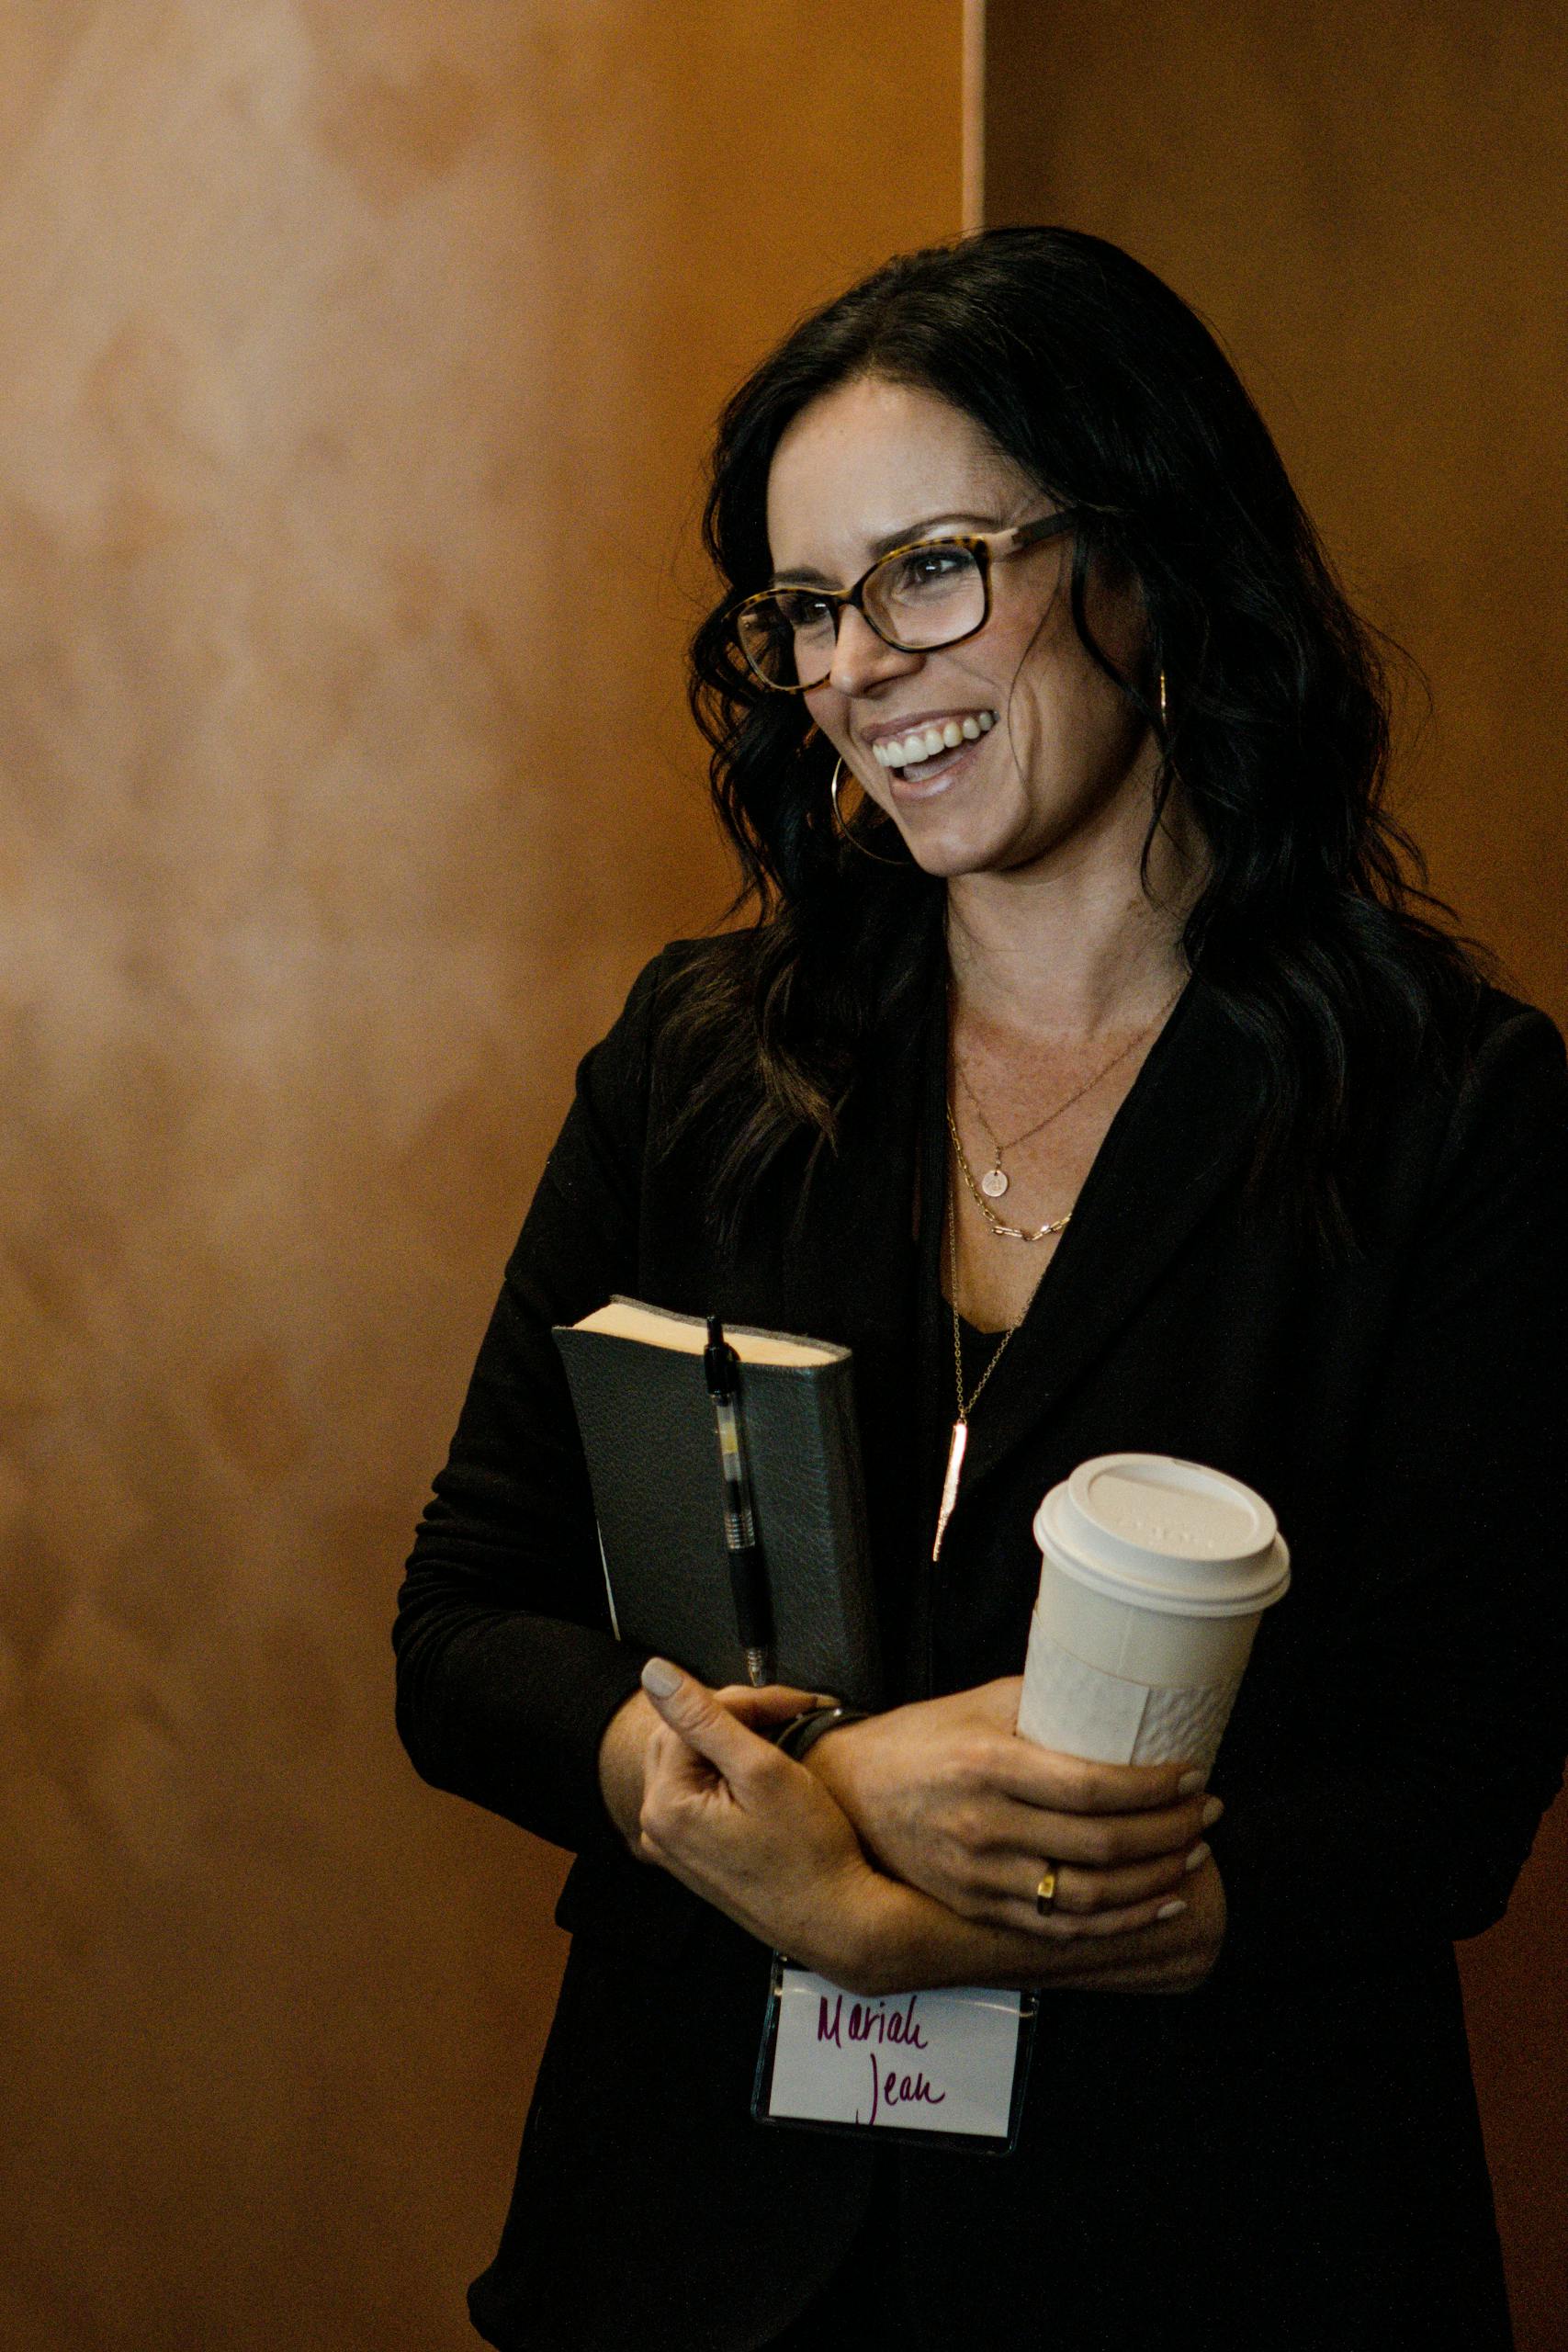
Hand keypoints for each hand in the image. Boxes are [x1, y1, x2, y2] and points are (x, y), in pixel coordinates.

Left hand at [597, 1674, 817, 1851]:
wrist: (836, 1921)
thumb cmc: (810, 1856)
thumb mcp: (761, 1771)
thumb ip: (704, 1716)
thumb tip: (655, 1673)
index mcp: (665, 1807)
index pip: (691, 1718)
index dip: (747, 1702)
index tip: (793, 1702)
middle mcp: (658, 1830)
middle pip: (683, 1739)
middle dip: (736, 1717)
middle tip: (789, 1713)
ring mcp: (674, 1847)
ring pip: (693, 1764)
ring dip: (733, 1741)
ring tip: (782, 1737)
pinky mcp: (694, 1856)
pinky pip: (701, 1795)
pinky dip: (729, 1774)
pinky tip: (764, 1773)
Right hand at [803, 1676, 1219, 1938]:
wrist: (848, 1793)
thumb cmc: (919, 1739)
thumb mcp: (977, 1705)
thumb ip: (1044, 1703)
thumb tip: (1117, 1697)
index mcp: (987, 1765)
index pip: (1091, 1786)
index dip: (1152, 1788)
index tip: (1192, 1774)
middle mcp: (984, 1826)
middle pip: (1101, 1845)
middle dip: (1170, 1831)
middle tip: (1207, 1811)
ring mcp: (981, 1876)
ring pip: (1089, 1897)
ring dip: (1155, 1880)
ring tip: (1193, 1853)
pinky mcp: (979, 1908)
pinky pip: (1062, 1928)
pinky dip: (1119, 1921)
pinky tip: (1156, 1902)